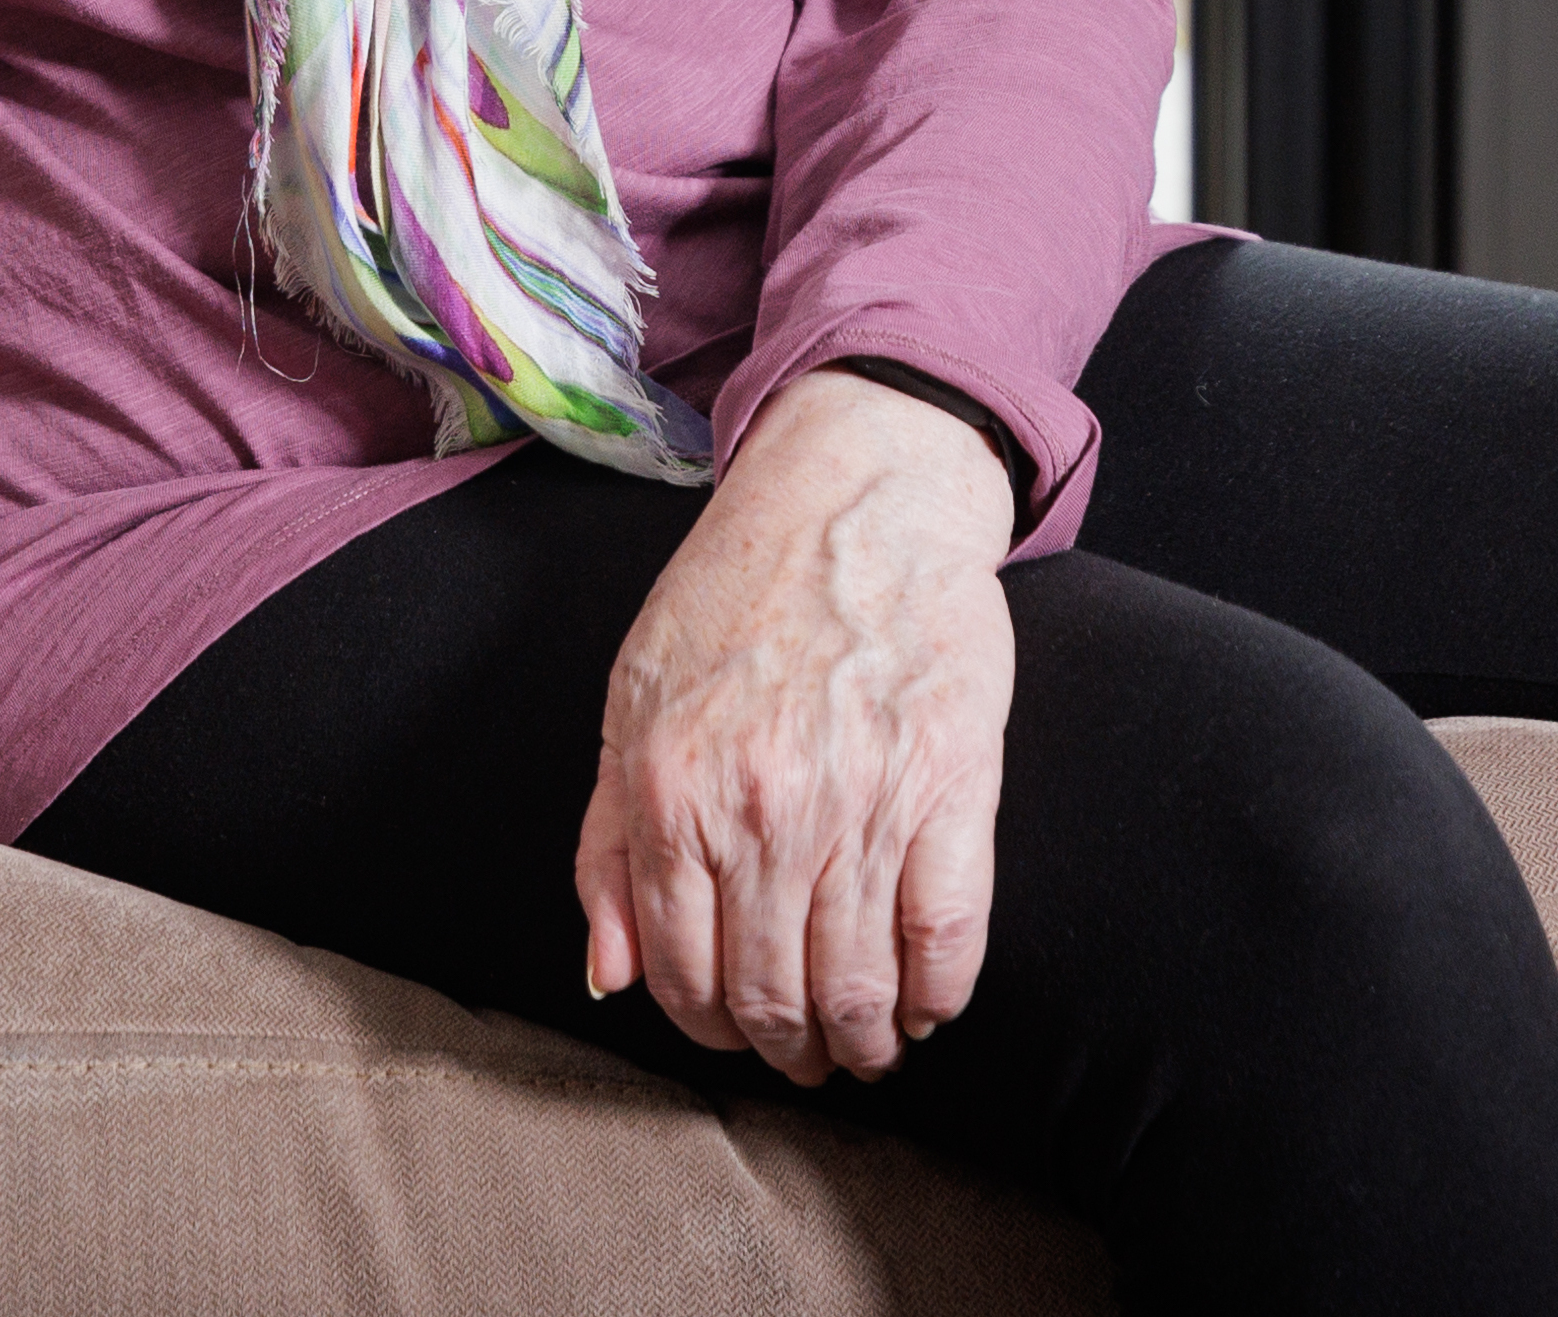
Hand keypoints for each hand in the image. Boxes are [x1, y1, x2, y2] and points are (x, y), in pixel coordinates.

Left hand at [573, 367, 1018, 1084]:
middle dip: (788, 1051)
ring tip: (865, 1047)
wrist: (853, 498)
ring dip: (862, 1042)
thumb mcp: (629, 701)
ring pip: (858, 985)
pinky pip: (947, 938)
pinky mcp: (952, 787)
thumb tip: (608, 975)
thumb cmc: (732, 594)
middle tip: (805, 1060)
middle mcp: (760, 808)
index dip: (709, 1026)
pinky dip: (936, 996)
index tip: (734, 1036)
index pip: (680, 970)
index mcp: (668, 787)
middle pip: (773, 993)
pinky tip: (923, 1006)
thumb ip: (605, 844)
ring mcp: (860, 802)